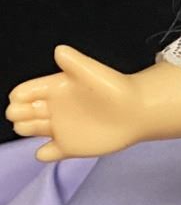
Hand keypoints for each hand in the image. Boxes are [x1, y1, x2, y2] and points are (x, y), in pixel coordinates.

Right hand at [7, 47, 143, 160]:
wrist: (138, 111)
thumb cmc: (115, 89)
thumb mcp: (92, 72)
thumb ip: (75, 62)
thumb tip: (59, 50)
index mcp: (54, 88)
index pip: (27, 92)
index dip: (19, 96)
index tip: (18, 99)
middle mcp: (53, 108)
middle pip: (25, 112)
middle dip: (18, 113)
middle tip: (21, 114)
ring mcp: (60, 128)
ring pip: (32, 129)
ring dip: (26, 129)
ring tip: (27, 127)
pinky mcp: (70, 146)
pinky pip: (50, 152)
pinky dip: (44, 154)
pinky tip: (44, 151)